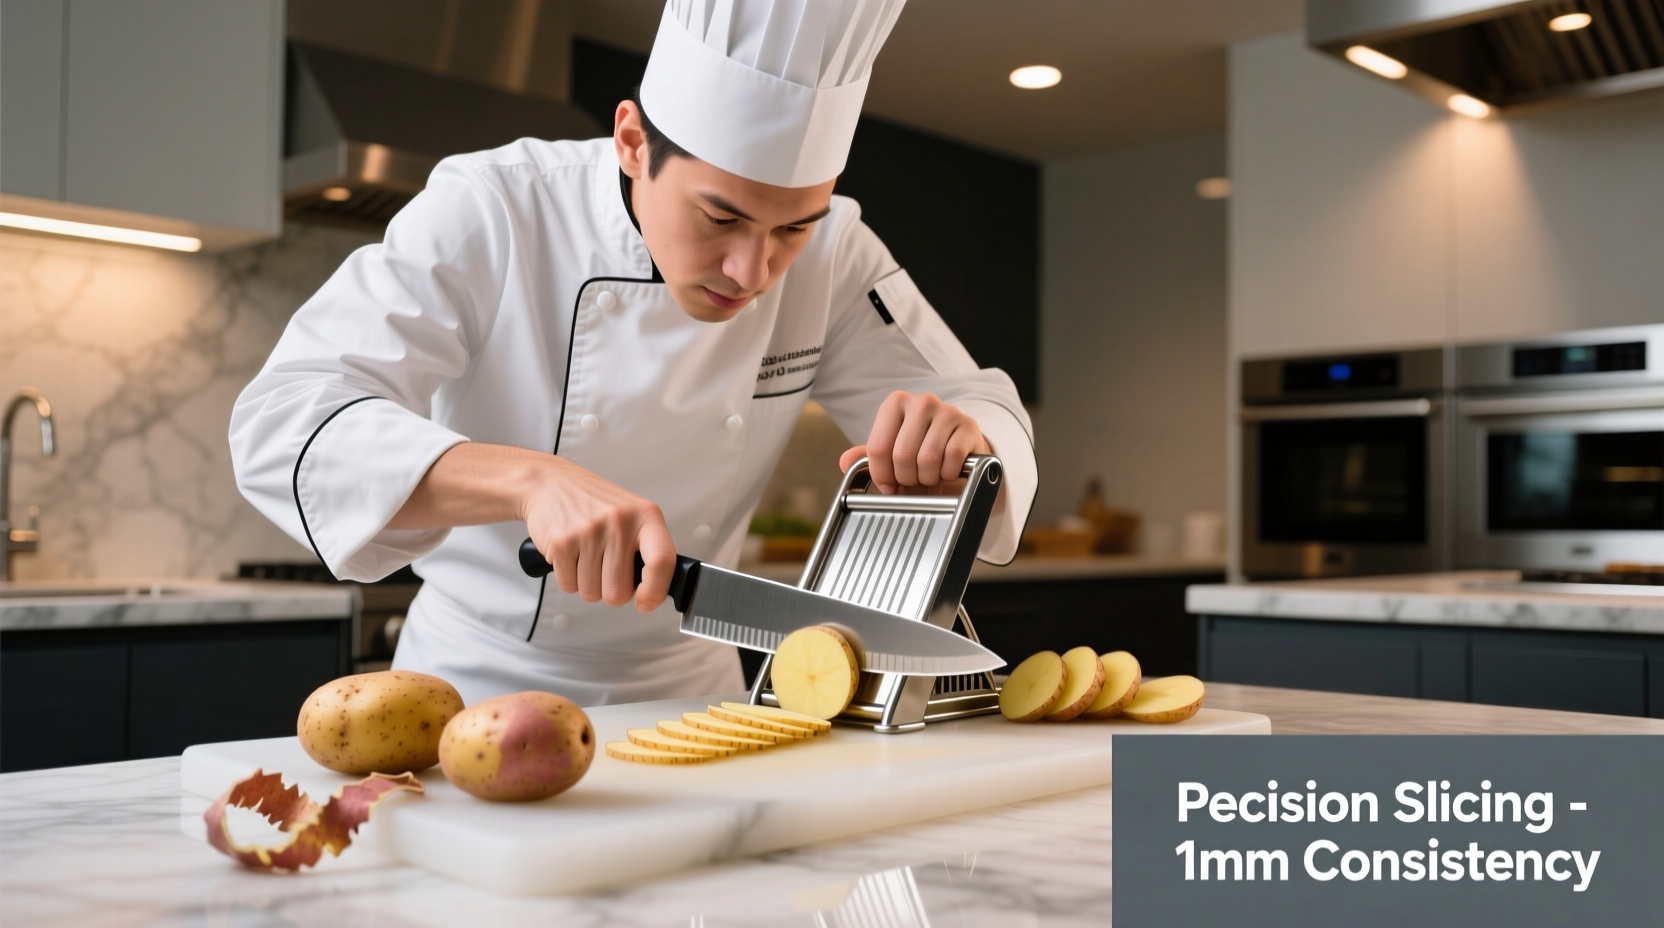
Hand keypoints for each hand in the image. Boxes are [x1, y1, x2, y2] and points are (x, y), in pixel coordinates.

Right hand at [522, 456, 675, 611]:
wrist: (549, 482)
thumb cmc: (594, 502)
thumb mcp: (632, 514)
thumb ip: (648, 548)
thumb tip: (655, 592)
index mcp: (646, 515)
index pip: (662, 561)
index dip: (655, 592)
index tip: (646, 602)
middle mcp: (619, 522)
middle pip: (620, 591)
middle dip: (611, 591)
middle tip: (605, 569)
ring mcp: (590, 532)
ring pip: (592, 593)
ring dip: (588, 584)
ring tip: (586, 556)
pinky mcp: (562, 542)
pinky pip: (569, 586)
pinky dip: (569, 578)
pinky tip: (571, 554)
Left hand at [838, 391, 991, 494]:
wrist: (960, 448)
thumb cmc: (921, 450)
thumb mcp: (891, 451)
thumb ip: (866, 456)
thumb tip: (844, 462)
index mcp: (895, 403)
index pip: (877, 448)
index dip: (882, 475)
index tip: (888, 484)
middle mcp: (921, 401)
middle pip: (902, 455)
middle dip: (906, 479)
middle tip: (913, 480)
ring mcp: (947, 411)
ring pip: (928, 459)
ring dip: (928, 478)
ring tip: (930, 475)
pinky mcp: (968, 425)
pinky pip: (952, 458)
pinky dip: (948, 473)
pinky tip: (948, 470)